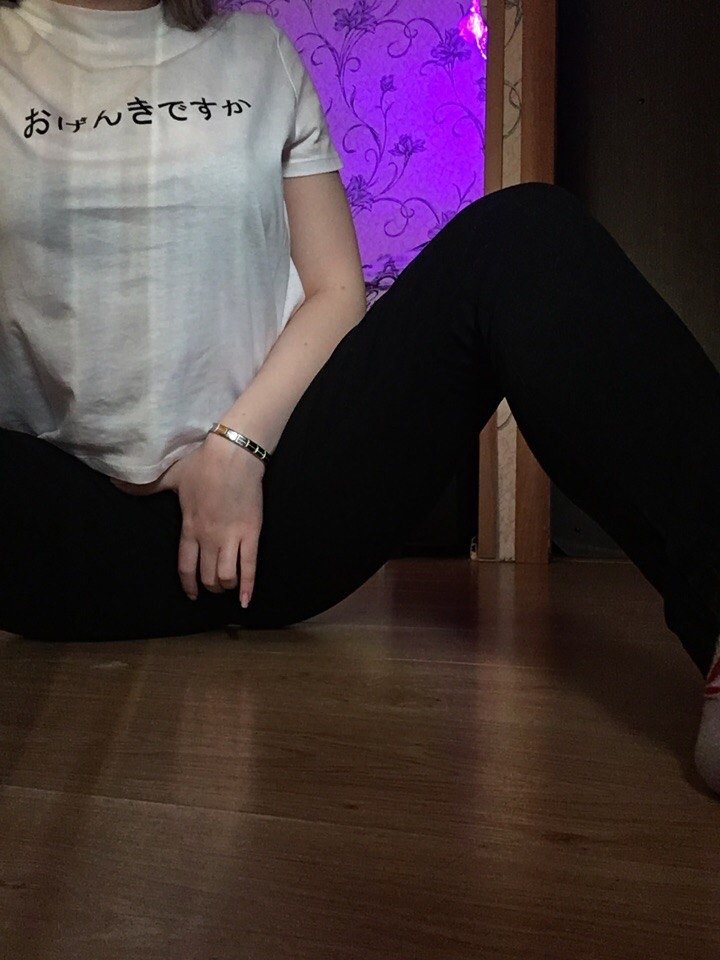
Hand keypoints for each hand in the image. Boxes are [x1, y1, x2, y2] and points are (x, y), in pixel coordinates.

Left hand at [109, 437, 264, 604]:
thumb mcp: (171, 476)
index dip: (188, 583)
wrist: (233, 455)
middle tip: (213, 586)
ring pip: (225, 576)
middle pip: (207, 576)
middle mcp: (208, 538)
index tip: (191, 594)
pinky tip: (245, 600)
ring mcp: (230, 537)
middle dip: (209, 586)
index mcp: (189, 528)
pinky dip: (248, 586)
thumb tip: (114, 482)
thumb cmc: (202, 464)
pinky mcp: (251, 533)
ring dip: (226, 585)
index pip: (185, 566)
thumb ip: (145, 487)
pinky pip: (249, 566)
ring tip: (228, 585)